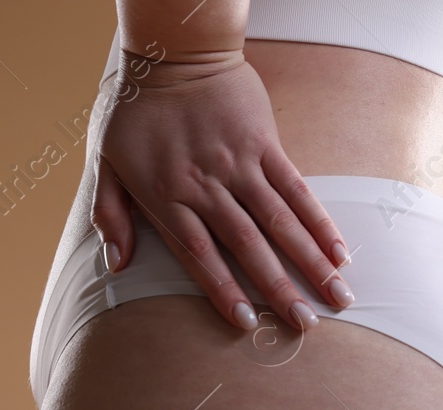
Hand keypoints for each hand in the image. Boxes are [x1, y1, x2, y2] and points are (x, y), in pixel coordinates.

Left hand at [90, 51, 352, 331]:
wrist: (171, 51)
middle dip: (278, 288)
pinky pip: (296, 187)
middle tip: (305, 324)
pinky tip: (338, 250)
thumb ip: (108, 214)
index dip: (222, 290)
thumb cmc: (133, 109)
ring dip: (310, 262)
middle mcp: (206, 184)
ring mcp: (239, 164)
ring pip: (279, 221)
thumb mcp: (104, 160)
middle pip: (247, 245)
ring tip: (338, 296)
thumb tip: (117, 265)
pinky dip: (318, 220)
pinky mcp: (264, 144)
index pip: (199, 254)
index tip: (246, 323)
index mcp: (167, 195)